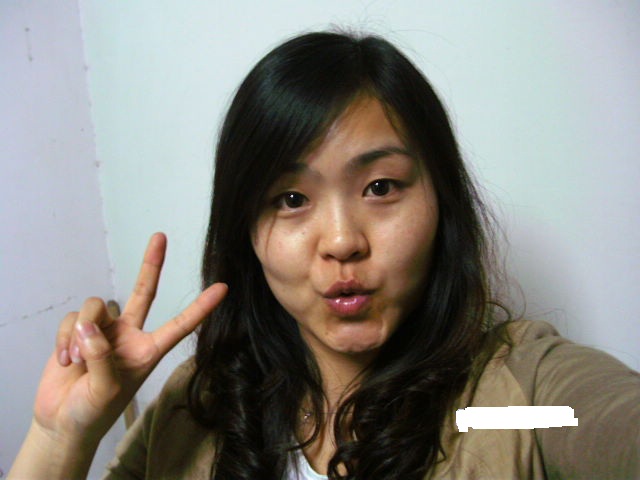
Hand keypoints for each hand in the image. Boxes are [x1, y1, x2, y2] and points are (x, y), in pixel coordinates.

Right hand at [33, 232, 226, 442]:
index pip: (179, 325)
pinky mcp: (78, 330)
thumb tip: (91, 329)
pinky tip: (64, 360)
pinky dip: (66, 337)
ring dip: (81, 331)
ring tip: (75, 361)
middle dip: (151, 263)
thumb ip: (101, 358)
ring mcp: (103, 330)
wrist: (61, 421)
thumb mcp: (105, 391)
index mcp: (148, 351)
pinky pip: (73, 319)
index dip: (200, 307)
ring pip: (95, 306)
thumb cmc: (92, 412)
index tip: (223, 287)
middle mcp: (129, 334)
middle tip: (161, 236)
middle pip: (144, 291)